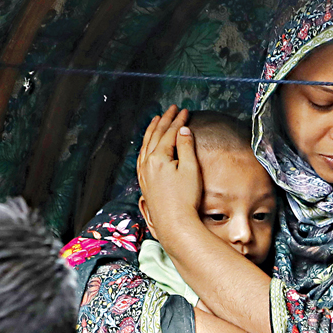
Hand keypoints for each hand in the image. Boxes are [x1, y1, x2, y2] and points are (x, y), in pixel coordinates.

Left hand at [135, 106, 201, 238]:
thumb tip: (183, 131)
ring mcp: (144, 174)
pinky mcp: (145, 183)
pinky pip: (141, 158)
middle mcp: (147, 163)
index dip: (178, 121)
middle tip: (172, 109)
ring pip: (146, 145)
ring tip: (157, 120)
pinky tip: (147, 145)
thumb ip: (186, 147)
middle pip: (156, 135)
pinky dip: (145, 146)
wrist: (175, 224)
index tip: (185, 111)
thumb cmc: (185, 199)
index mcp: (158, 158)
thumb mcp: (191, 170)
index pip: (169, 133)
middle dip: (165, 120)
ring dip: (152, 130)